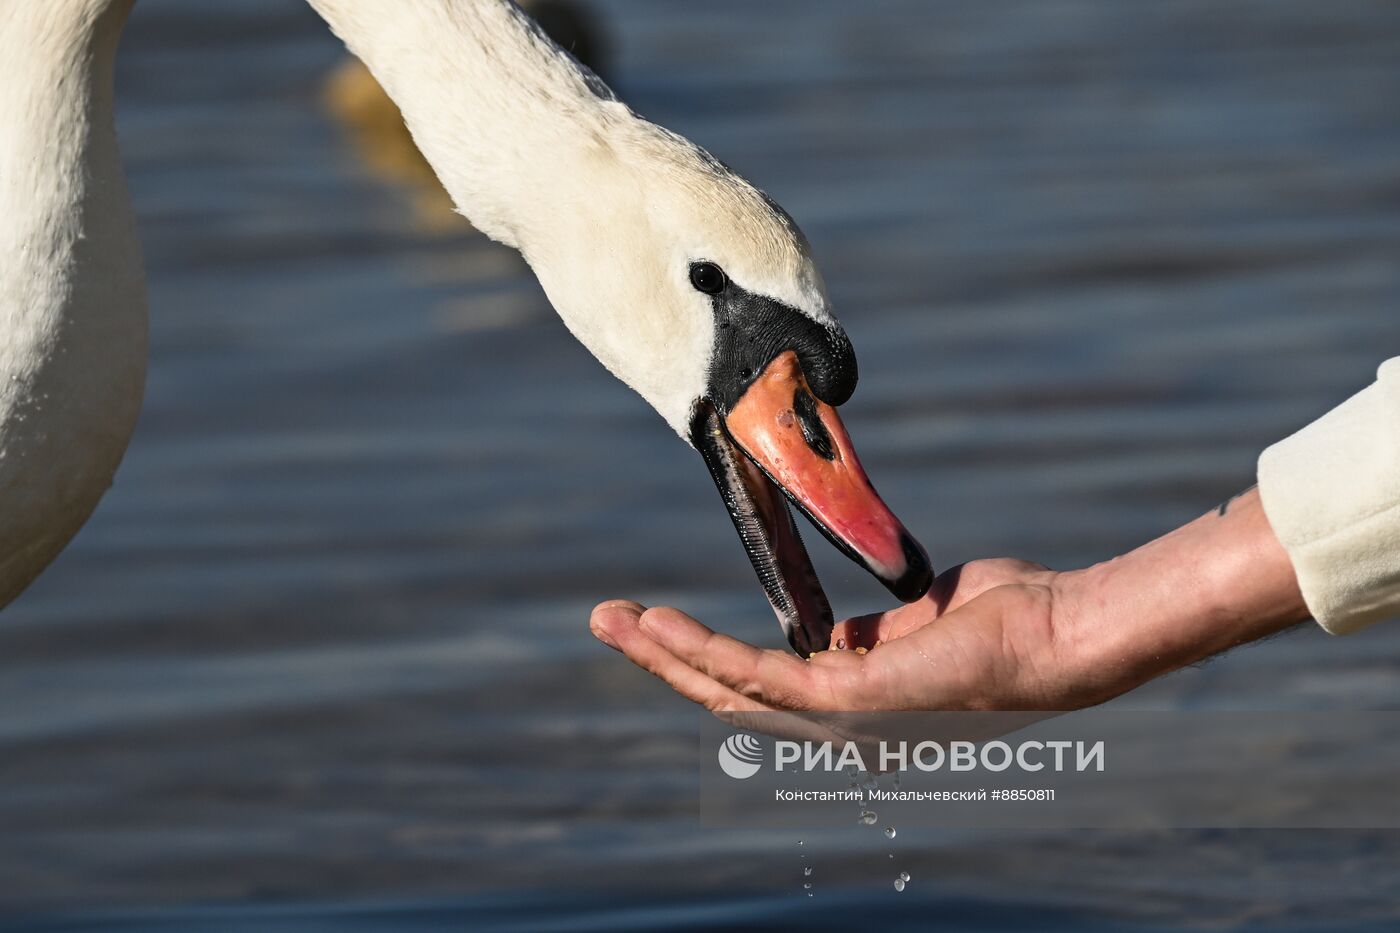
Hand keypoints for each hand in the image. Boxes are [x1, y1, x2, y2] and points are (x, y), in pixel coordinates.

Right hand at [590, 488, 1308, 712]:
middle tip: (608, 622)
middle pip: (729, 695)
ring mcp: (846, 717)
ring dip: (664, 655)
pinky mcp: (852, 699)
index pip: (761, 686)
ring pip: (728, 691)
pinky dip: (702, 649)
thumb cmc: (1009, 617)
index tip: (658, 623)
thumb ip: (869, 634)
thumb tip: (832, 633)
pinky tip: (661, 625)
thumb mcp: (917, 624)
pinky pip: (759, 676)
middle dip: (663, 660)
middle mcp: (844, 723)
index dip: (702, 657)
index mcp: (858, 704)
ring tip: (612, 621)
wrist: (1064, 630)